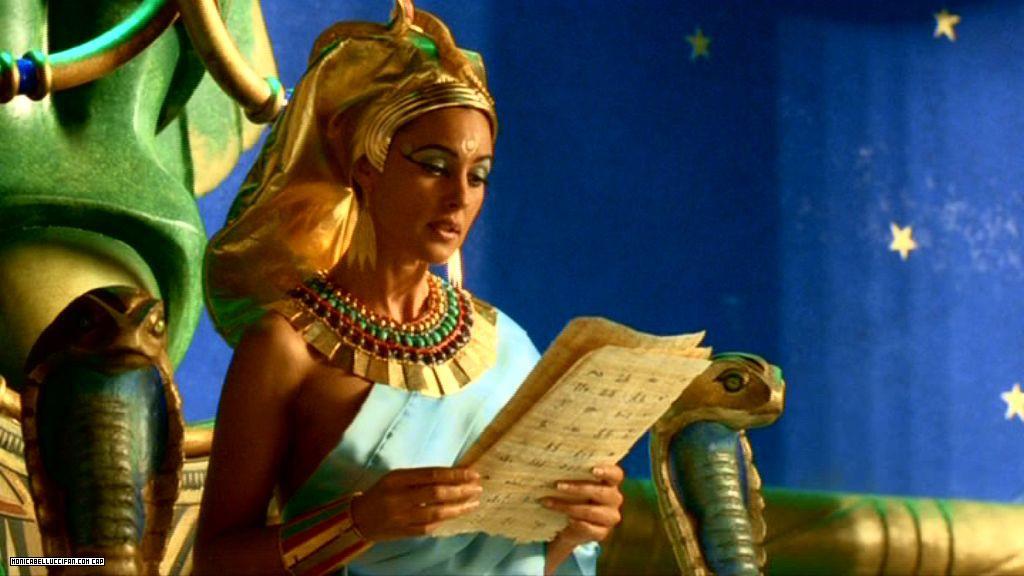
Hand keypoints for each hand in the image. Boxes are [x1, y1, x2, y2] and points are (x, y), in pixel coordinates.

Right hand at [350, 467, 481, 541]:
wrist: (358, 518)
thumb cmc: (382, 492)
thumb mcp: (396, 477)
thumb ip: (421, 476)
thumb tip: (453, 474)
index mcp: (397, 478)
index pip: (432, 474)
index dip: (455, 474)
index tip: (473, 473)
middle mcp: (399, 497)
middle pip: (436, 493)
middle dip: (460, 491)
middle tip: (477, 489)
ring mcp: (401, 517)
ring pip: (435, 513)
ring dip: (458, 508)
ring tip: (473, 503)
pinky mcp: (403, 532)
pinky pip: (428, 528)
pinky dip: (444, 521)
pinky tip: (456, 515)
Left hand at [542, 465, 624, 574]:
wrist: (568, 525)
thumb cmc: (571, 496)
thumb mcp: (572, 484)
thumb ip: (570, 475)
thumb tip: (553, 466)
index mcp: (610, 482)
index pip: (615, 474)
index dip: (606, 471)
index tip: (593, 470)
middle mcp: (613, 498)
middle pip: (601, 492)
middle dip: (577, 489)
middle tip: (557, 485)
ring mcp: (610, 517)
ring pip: (592, 511)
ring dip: (569, 507)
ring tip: (549, 503)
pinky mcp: (603, 533)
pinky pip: (592, 530)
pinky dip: (578, 525)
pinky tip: (567, 520)